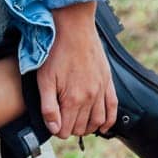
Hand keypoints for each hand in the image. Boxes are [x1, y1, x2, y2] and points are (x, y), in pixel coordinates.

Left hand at [35, 2, 118, 138]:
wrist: (73, 27)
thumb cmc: (56, 50)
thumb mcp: (44, 79)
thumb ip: (48, 107)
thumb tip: (54, 128)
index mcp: (73, 98)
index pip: (66, 130)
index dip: (57, 129)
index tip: (52, 122)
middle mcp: (90, 97)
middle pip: (81, 128)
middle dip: (70, 128)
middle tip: (62, 120)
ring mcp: (101, 89)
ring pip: (97, 121)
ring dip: (87, 127)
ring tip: (78, 123)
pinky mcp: (108, 81)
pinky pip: (113, 108)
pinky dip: (109, 121)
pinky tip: (103, 127)